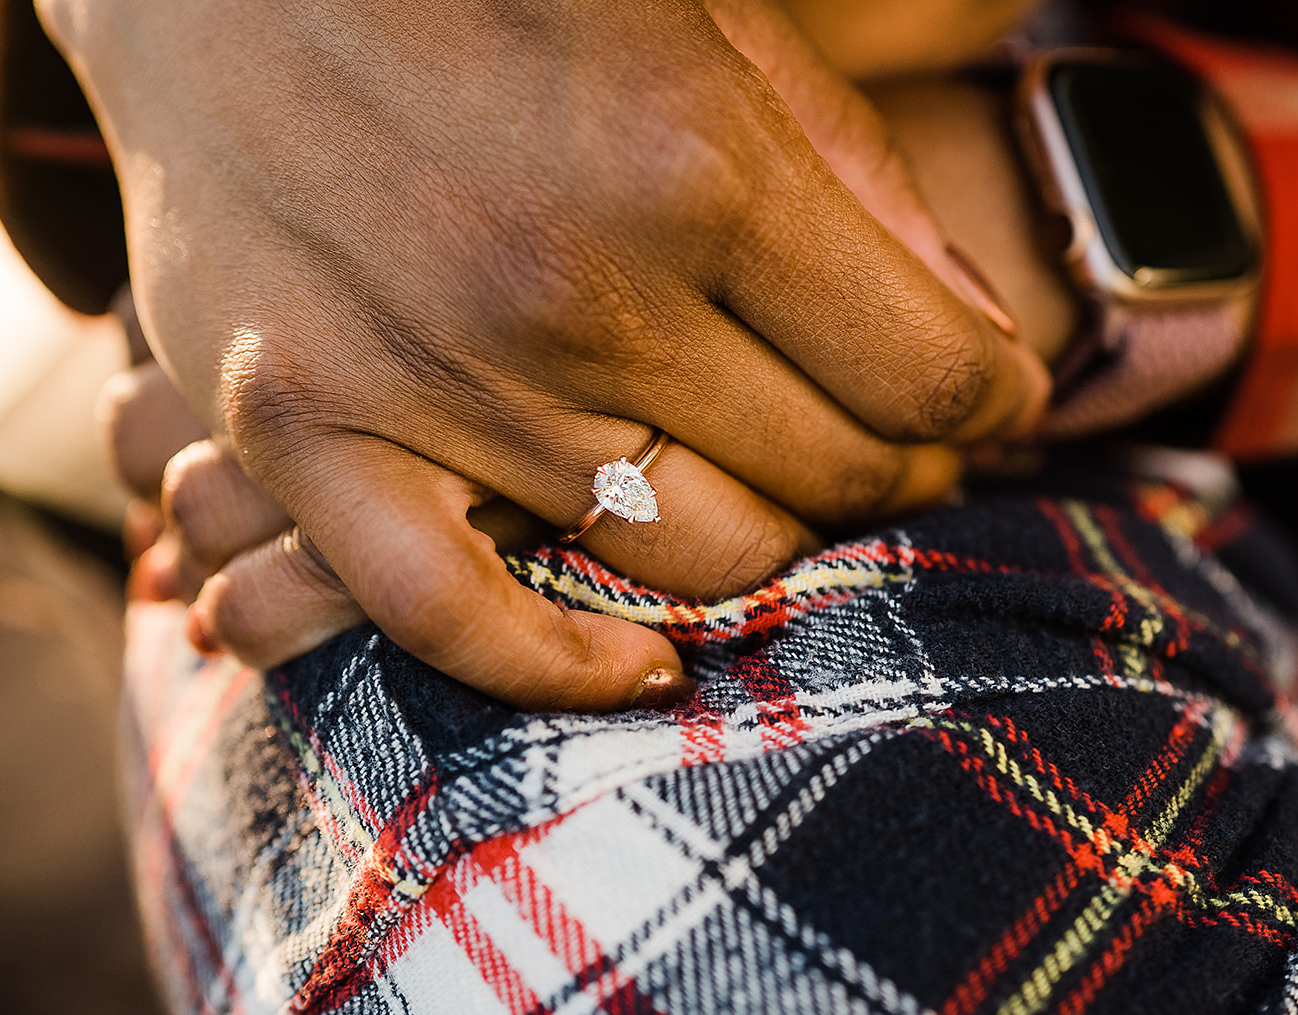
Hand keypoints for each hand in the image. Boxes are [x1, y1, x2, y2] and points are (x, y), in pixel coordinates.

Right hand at [52, 0, 1046, 708]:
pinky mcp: (308, 435)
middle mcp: (574, 295)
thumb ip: (858, 177)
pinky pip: (453, 620)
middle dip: (900, 469)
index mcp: (697, 166)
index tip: (988, 396)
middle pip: (830, 476)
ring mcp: (434, 382)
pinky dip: (558, 666)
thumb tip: (984, 340)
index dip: (990, 397)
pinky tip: (642, 665)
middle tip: (900, 445)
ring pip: (688, 557)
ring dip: (776, 545)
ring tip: (787, 496)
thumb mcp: (711, 15)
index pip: (930, 374)